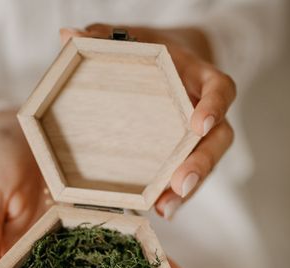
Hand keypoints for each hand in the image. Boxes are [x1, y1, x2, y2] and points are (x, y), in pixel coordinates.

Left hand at [60, 24, 235, 219]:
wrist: (175, 62)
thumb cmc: (156, 52)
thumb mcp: (135, 39)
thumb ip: (106, 37)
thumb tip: (68, 36)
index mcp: (200, 78)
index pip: (221, 89)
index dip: (215, 106)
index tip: (198, 124)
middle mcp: (208, 110)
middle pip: (219, 139)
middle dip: (202, 164)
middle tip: (181, 183)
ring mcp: (200, 137)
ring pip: (207, 165)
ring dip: (189, 190)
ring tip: (167, 207)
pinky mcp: (188, 155)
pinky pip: (189, 176)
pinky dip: (176, 195)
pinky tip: (161, 208)